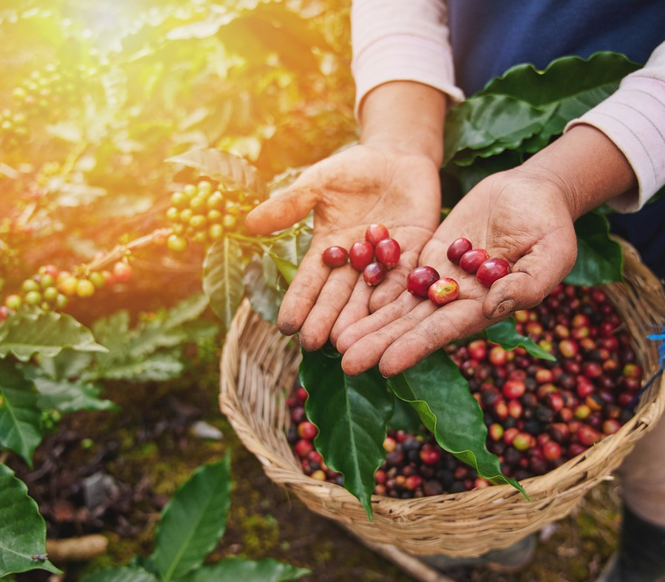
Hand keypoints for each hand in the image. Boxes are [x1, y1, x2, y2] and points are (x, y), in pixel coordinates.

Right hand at [244, 143, 440, 350]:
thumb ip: (289, 204)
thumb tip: (248, 223)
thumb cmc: (352, 169)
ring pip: (370, 293)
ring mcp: (386, 260)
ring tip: (348, 340)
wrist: (398, 155)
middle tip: (315, 344)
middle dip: (326, 319)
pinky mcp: (416, 251)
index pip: (310, 281)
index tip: (285, 326)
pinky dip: (396, 291)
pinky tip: (385, 311)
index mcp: (329, 249)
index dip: (299, 303)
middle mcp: (356, 262)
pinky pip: (405, 274)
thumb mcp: (318, 183)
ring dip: (359, 317)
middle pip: (339, 295)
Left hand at [335, 170, 578, 376]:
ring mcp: (441, 278)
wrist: (533, 191)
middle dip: (380, 343)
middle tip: (346, 361)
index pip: (444, 331)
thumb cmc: (551, 224)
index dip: (415, 347)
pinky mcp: (429, 256)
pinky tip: (348, 301)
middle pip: (412, 324)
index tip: (385, 365)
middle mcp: (458, 299)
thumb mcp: (552, 254)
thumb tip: (494, 307)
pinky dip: (375, 287)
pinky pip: (398, 273)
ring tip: (337, 341)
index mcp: (485, 307)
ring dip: (369, 322)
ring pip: (399, 304)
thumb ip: (528, 284)